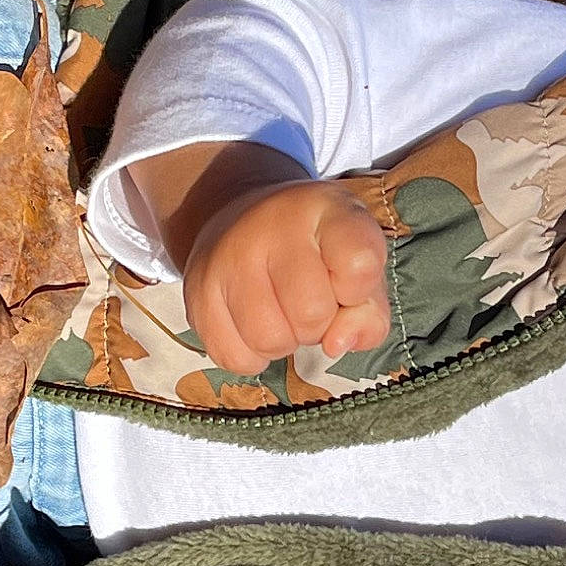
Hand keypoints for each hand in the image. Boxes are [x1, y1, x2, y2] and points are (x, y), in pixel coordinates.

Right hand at [182, 179, 391, 375]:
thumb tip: (336, 344)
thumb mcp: (360, 268)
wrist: (240, 216)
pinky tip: (253, 326)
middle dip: (318, 324)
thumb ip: (369, 314)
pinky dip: (251, 357)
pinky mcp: (197, 290)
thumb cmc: (317, 252)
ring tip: (281, 313)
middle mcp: (273, 223)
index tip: (346, 283)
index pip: (359, 265)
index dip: (359, 292)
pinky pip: (233, 356)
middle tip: (309, 302)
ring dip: (284, 343)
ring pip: (269, 340)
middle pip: (311, 314)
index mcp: (328, 209)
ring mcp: (228, 255)